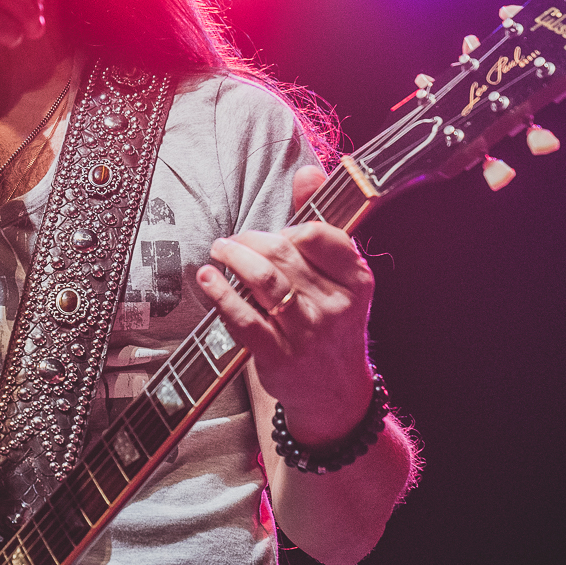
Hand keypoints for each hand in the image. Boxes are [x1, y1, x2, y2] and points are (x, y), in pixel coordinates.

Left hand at [196, 164, 376, 445]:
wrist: (334, 392)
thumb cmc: (332, 323)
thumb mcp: (341, 278)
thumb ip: (322, 223)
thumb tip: (308, 172)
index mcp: (357, 281)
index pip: (318, 235)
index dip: (290, 228)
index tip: (278, 234)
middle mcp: (335, 306)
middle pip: (281, 253)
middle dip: (250, 239)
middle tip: (233, 241)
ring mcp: (306, 332)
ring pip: (262, 280)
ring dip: (232, 257)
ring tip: (219, 251)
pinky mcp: (277, 355)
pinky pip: (243, 317)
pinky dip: (220, 293)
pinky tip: (208, 279)